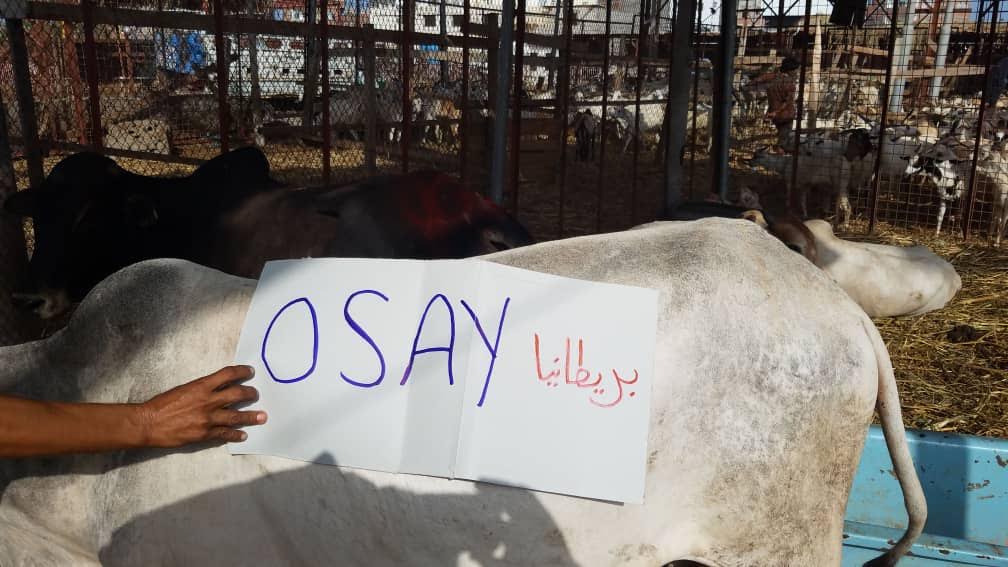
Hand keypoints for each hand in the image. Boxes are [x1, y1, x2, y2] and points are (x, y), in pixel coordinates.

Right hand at [137, 365, 266, 447]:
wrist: (149, 423)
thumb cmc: (162, 404)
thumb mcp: (183, 388)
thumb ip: (202, 389)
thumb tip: (216, 389)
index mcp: (201, 386)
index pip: (228, 374)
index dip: (241, 371)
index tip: (249, 371)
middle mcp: (208, 400)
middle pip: (237, 394)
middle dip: (250, 393)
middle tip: (256, 394)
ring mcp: (207, 418)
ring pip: (236, 416)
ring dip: (251, 416)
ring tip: (262, 416)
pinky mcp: (204, 434)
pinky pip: (225, 434)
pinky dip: (235, 434)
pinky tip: (243, 435)